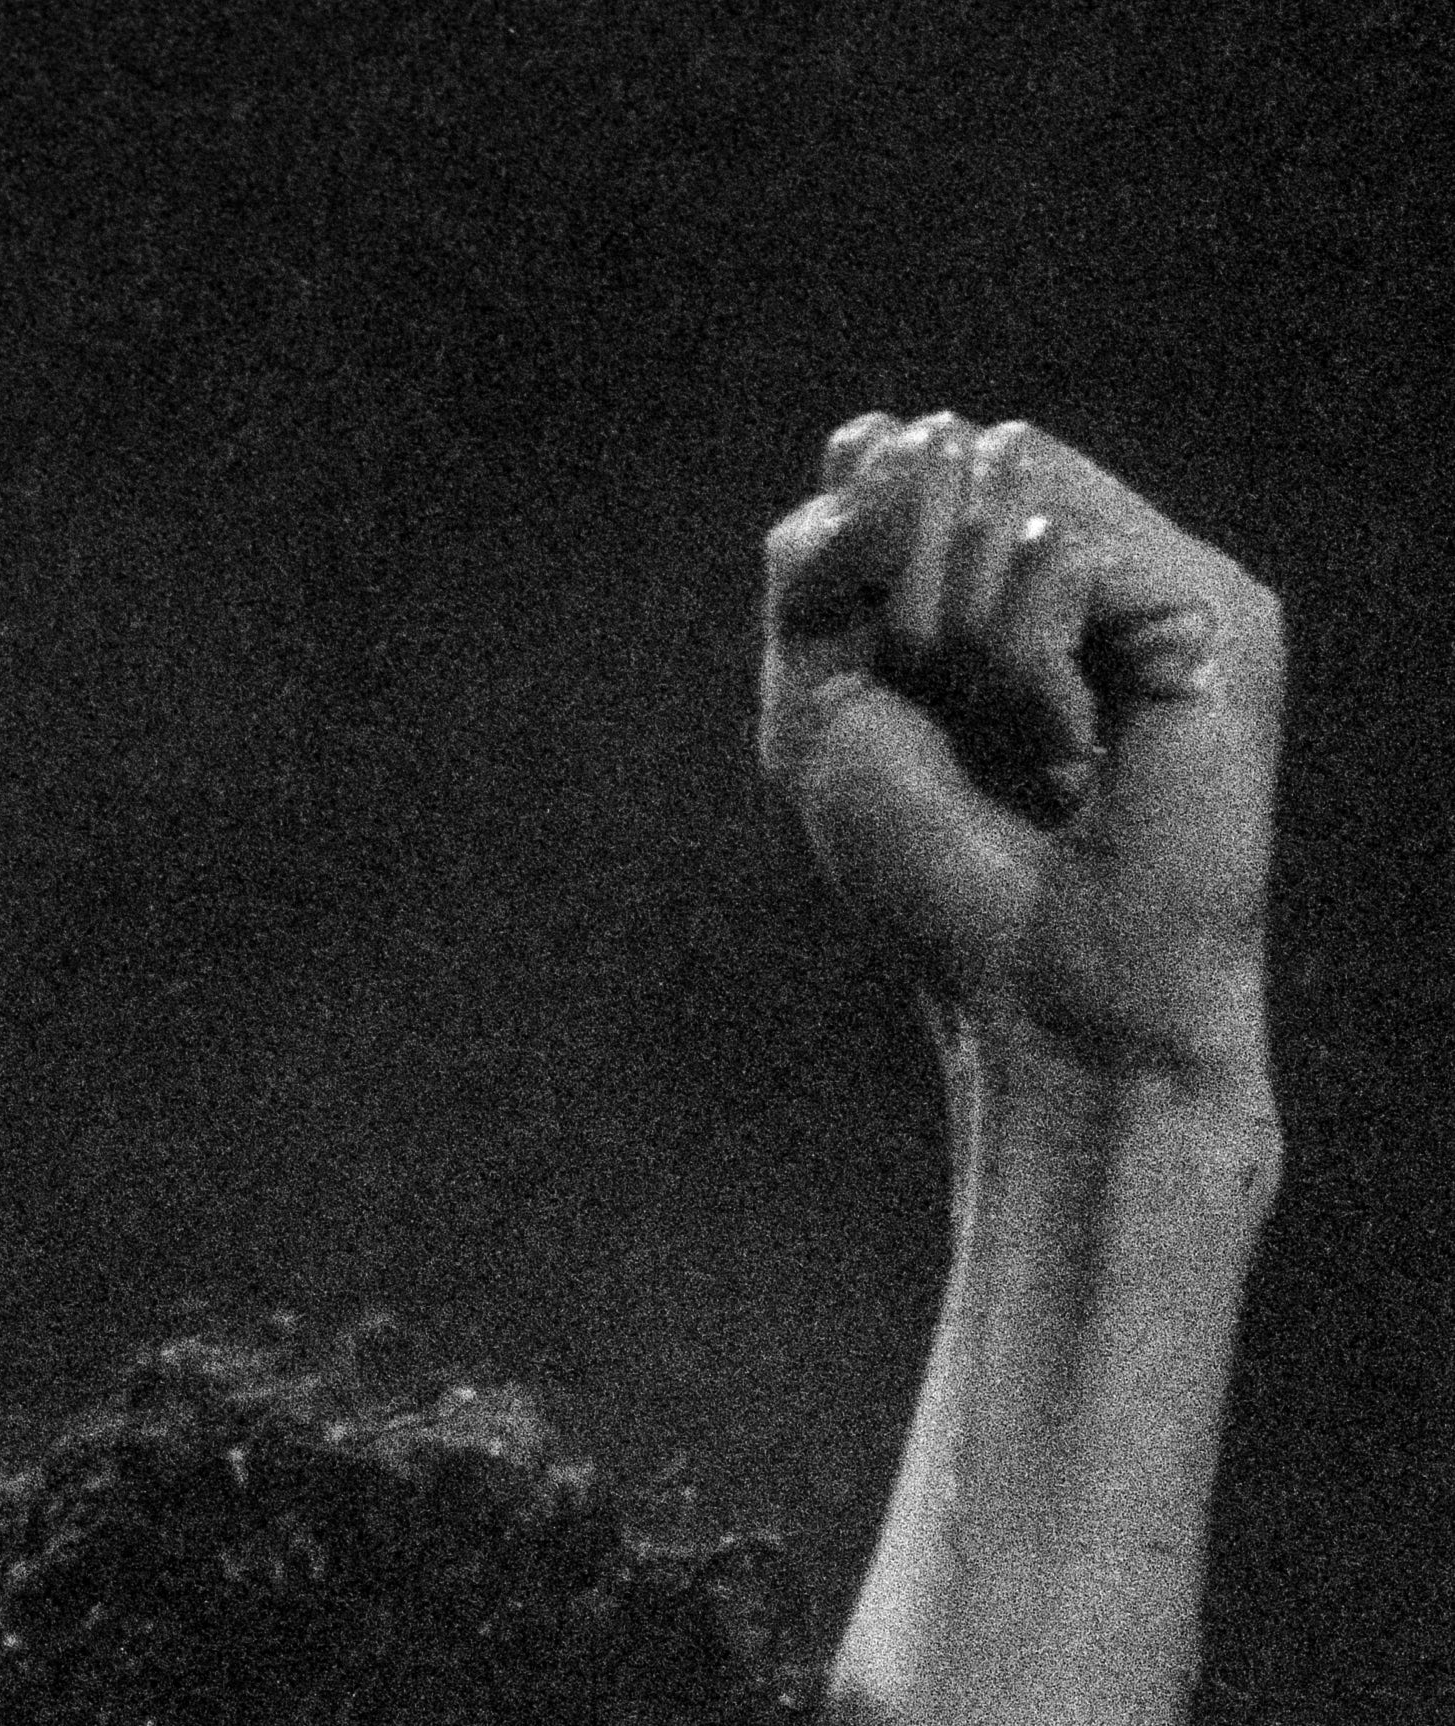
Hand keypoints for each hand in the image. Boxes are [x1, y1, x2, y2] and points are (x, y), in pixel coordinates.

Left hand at [762, 415, 1276, 1099]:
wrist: (1042, 996)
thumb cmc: (936, 873)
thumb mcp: (821, 714)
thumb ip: (812, 569)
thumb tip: (874, 433)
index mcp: (981, 562)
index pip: (881, 451)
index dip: (847, 554)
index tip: (880, 682)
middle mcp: (1072, 541)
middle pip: (941, 450)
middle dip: (904, 600)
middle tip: (957, 727)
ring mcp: (1146, 567)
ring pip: (1009, 481)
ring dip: (964, 630)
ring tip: (1021, 745)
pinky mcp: (1208, 603)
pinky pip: (1065, 554)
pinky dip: (1028, 662)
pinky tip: (1073, 749)